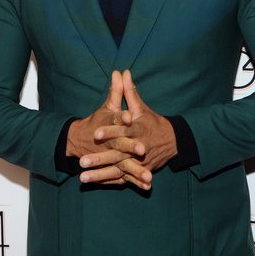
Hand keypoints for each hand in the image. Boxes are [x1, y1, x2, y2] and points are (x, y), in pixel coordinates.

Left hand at [79, 70, 177, 188]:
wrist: (171, 141)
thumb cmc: (152, 122)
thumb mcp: (141, 107)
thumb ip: (129, 91)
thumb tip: (123, 72)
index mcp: (138, 130)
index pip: (123, 131)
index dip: (110, 132)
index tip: (96, 134)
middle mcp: (138, 148)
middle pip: (117, 155)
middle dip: (100, 159)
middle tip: (83, 161)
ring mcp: (138, 162)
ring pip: (118, 170)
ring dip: (100, 175)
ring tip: (82, 177)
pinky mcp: (137, 171)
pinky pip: (121, 179)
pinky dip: (107, 182)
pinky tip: (92, 183)